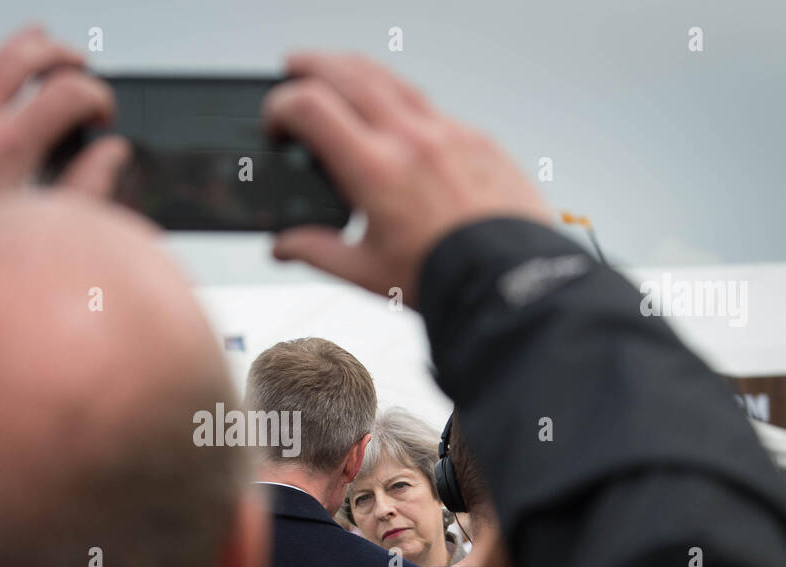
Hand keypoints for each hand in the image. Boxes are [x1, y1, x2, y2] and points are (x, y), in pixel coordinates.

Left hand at [0, 24, 129, 232]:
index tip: (102, 115)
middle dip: (59, 55)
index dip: (96, 96)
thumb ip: (84, 189)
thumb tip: (111, 154)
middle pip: (21, 62)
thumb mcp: (38, 235)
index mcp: (6, 151)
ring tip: (36, 36)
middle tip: (79, 63)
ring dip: (10, 46)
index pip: (66, 94)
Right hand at [263, 53, 550, 307]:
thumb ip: (317, 252)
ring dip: (356, 68)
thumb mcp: (368, 273)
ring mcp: (448, 133)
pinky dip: (402, 99)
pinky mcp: (477, 138)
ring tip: (337, 71)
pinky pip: (432, 105)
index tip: (275, 121)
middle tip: (292, 66)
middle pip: (349, 74)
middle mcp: (411, 140)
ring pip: (392, 78)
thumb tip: (283, 246)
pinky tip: (393, 113)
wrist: (511, 283)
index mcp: (376, 171)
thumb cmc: (446, 278)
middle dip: (312, 64)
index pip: (312, 108)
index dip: (281, 106)